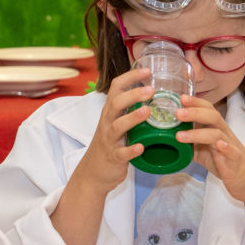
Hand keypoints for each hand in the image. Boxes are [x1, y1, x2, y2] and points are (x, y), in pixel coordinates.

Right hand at [75, 66, 152, 193]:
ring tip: (147, 112)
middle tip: (151, 90)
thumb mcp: (116, 122)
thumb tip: (151, 92)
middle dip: (133, 95)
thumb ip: (128, 108)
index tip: (148, 71)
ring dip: (132, 118)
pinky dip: (131, 150)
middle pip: (116, 104)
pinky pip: (121, 153)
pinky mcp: (113, 157)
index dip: (130, 77)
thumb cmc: (110, 144)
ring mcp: (109, 140)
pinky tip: (141, 147)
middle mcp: (108, 123)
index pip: (116, 88)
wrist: (93, 173)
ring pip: (118, 126)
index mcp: (110, 111)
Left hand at [175, 94, 244, 205]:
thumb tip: (166, 139)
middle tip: (177, 113)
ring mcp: (230, 146)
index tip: (180, 97)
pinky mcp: (235, 161)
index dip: (195, 102)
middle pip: (212, 116)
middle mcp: (223, 134)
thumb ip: (188, 143)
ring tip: (179, 136)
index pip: (207, 109)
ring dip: (198, 133)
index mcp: (215, 128)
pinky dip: (225, 147)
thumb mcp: (203, 151)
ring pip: (217, 134)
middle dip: (194, 112)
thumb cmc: (225, 162)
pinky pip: (232, 152)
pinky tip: (219, 145)